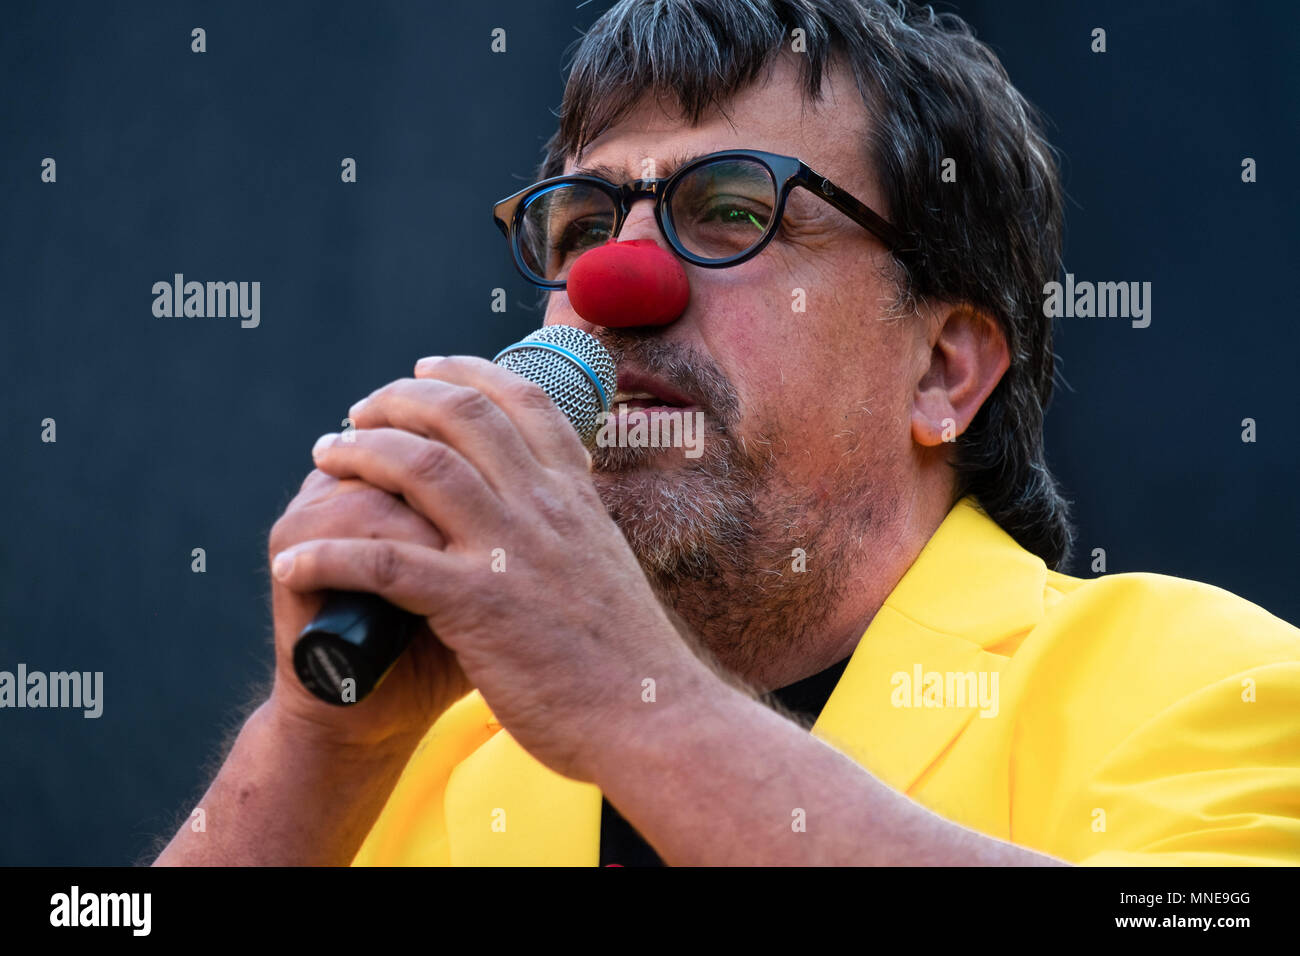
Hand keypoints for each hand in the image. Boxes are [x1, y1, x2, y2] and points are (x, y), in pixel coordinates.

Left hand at [269, 355, 702, 781]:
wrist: (657, 719)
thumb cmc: (631, 659)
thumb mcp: (607, 568)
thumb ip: (571, 532)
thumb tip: (552, 512)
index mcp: (576, 498)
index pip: (524, 403)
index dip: (468, 373)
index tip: (426, 368)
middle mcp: (544, 509)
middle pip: (461, 416)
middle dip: (399, 400)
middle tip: (361, 412)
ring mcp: (509, 552)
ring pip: (420, 467)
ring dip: (359, 453)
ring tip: (325, 455)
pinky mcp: (476, 606)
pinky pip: (385, 562)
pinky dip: (330, 556)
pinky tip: (296, 559)